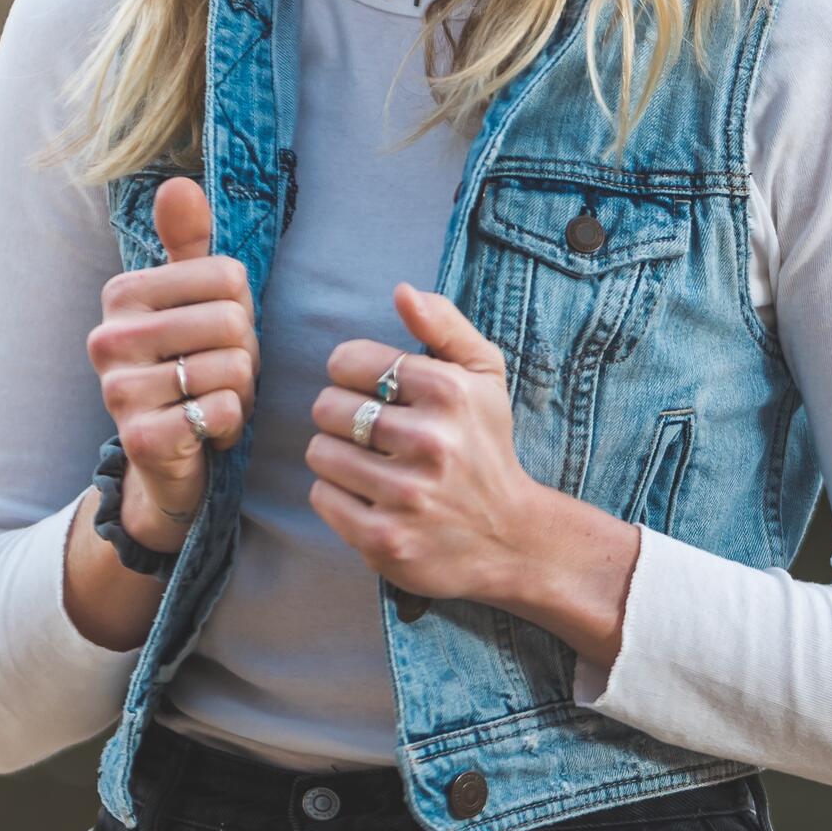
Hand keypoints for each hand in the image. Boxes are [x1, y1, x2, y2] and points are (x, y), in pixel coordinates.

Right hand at [87, 176, 258, 552]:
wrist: (165, 458)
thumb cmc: (187, 366)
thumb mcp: (191, 301)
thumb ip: (187, 243)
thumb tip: (178, 184)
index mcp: (122, 294)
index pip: (227, 276)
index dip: (241, 309)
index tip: (215, 333)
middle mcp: (109, 338)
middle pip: (232, 322)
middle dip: (245, 352)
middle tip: (218, 372)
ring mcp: (119, 391)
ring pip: (234, 367)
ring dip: (240, 391)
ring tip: (211, 399)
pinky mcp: (141, 438)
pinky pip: (223, 410)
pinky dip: (230, 423)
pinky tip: (206, 430)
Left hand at [304, 283, 539, 606]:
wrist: (511, 538)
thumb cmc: (486, 445)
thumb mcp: (484, 375)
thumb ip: (444, 324)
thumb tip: (401, 291)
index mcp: (449, 391)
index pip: (349, 360)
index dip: (351, 372)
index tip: (371, 388)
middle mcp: (429, 441)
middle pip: (328, 407)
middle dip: (342, 415)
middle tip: (370, 432)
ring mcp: (406, 495)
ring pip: (320, 452)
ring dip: (337, 456)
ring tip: (369, 464)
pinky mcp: (384, 540)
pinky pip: (321, 497)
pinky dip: (336, 495)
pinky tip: (368, 496)